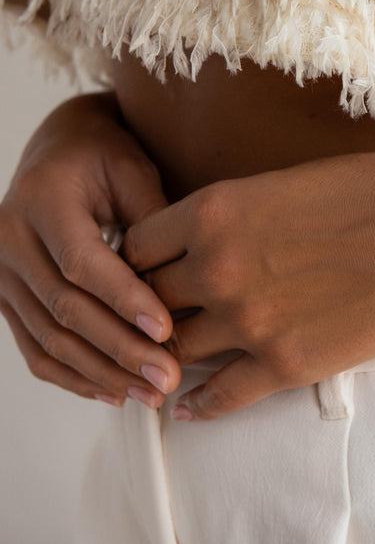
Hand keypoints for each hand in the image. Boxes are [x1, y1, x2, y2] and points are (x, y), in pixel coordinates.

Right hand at [0, 91, 180, 405]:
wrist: (60, 150)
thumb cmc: (103, 157)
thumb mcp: (133, 172)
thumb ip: (154, 223)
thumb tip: (187, 282)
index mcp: (43, 203)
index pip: (82, 263)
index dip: (124, 300)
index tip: (163, 330)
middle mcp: (10, 240)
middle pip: (65, 308)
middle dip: (119, 349)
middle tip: (165, 375)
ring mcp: (2, 273)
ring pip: (49, 338)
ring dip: (101, 373)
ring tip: (149, 392)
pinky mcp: (8, 298)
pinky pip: (34, 348)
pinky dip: (72, 376)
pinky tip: (111, 392)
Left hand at [121, 145, 374, 420]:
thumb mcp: (284, 185)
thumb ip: (234, 217)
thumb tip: (209, 243)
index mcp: (213, 213)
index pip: (135, 247)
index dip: (137, 264)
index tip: (148, 275)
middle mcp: (216, 268)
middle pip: (147, 303)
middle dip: (150, 312)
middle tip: (154, 323)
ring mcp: (248, 322)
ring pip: (176, 352)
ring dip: (171, 358)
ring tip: (166, 368)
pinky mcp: (285, 365)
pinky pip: (221, 396)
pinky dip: (201, 405)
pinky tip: (191, 408)